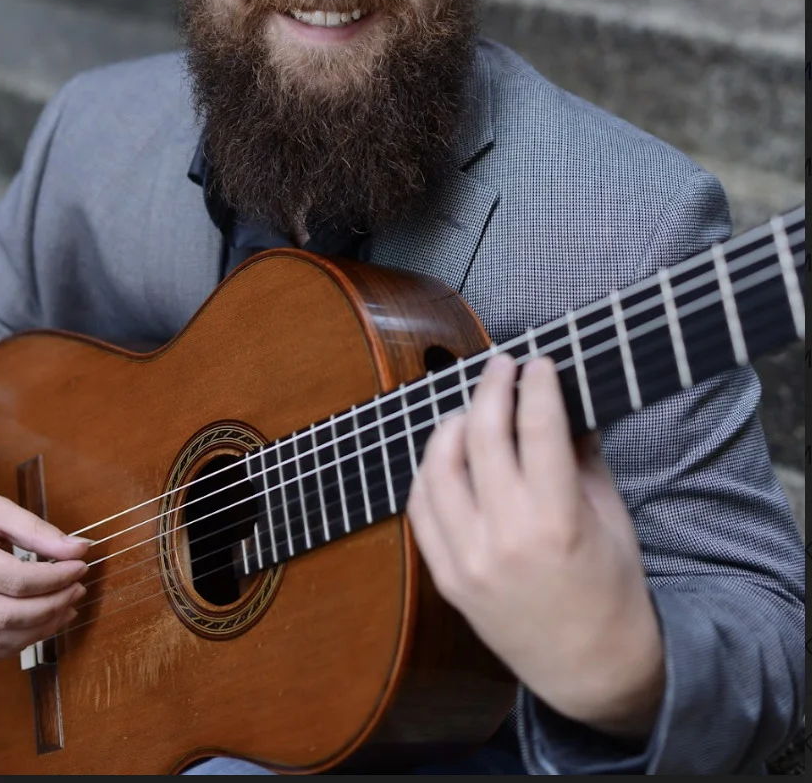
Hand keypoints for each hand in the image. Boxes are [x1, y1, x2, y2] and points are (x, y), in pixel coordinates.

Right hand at [0, 491, 88, 661]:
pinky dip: (22, 640)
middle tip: (78, 588)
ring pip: (1, 639)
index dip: (56, 577)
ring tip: (68, 606)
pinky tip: (43, 621)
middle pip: (10, 615)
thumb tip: (78, 548)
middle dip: (53, 604)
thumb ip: (34, 529)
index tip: (81, 565)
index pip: (18, 581)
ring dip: (42, 628)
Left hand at [407, 354, 664, 741]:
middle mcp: (504, 538)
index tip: (539, 364)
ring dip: (452, 423)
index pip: (537, 427)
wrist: (591, 668)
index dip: (537, 384)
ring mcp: (468, 560)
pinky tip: (447, 454)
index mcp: (556, 521)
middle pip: (482, 435)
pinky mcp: (447, 578)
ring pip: (438, 466)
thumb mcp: (611, 515)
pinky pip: (420, 508)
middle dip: (492, 387)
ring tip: (472, 409)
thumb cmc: (611, 590)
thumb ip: (584, 454)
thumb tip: (565, 401)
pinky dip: (429, 472)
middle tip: (502, 366)